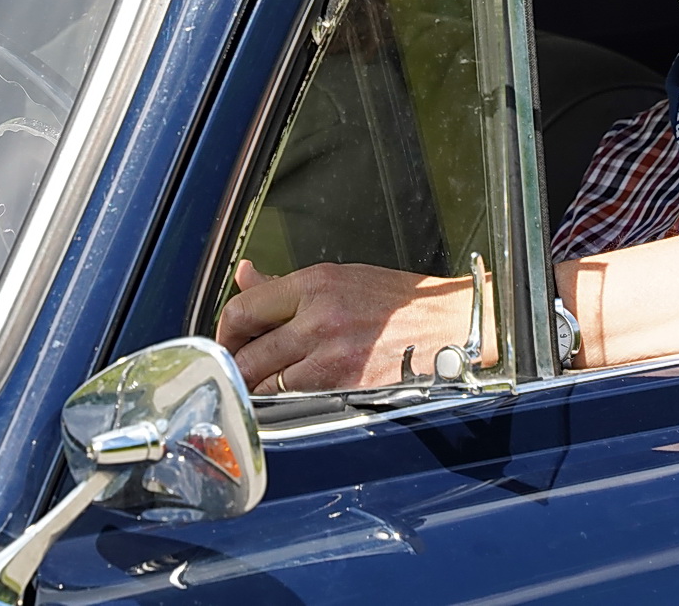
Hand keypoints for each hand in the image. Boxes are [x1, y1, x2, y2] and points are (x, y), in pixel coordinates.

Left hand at [214, 260, 472, 393]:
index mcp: (316, 284)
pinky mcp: (349, 388)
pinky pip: (298, 402)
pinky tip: (289, 400)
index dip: (226, 332)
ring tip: (260, 388)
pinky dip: (286, 404)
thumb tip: (244, 275)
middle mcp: (320, 318)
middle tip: (237, 372)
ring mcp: (334, 357)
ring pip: (268, 385)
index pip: (244, 309)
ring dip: (258, 390)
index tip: (229, 341)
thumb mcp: (341, 278)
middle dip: (236, 367)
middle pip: (249, 353)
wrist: (452, 326)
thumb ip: (285, 285)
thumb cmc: (399, 302)